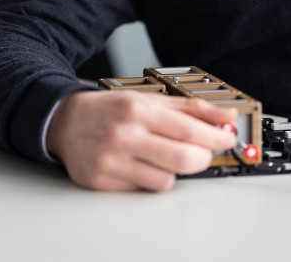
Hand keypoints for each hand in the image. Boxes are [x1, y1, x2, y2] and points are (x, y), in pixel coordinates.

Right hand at [46, 89, 238, 191]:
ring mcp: (112, 162)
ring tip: (164, 157)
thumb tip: (226, 117)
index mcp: (137, 110)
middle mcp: (124, 136)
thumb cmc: (109, 111)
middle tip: (204, 153)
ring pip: (166, 181)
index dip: (215, 138)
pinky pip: (143, 190)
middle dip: (203, 159)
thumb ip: (190, 108)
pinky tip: (142, 165)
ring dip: (174, 171)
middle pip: (183, 159)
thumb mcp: (148, 99)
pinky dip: (150, 179)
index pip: (189, 130)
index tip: (226, 139)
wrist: (64, 122)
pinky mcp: (102, 183)